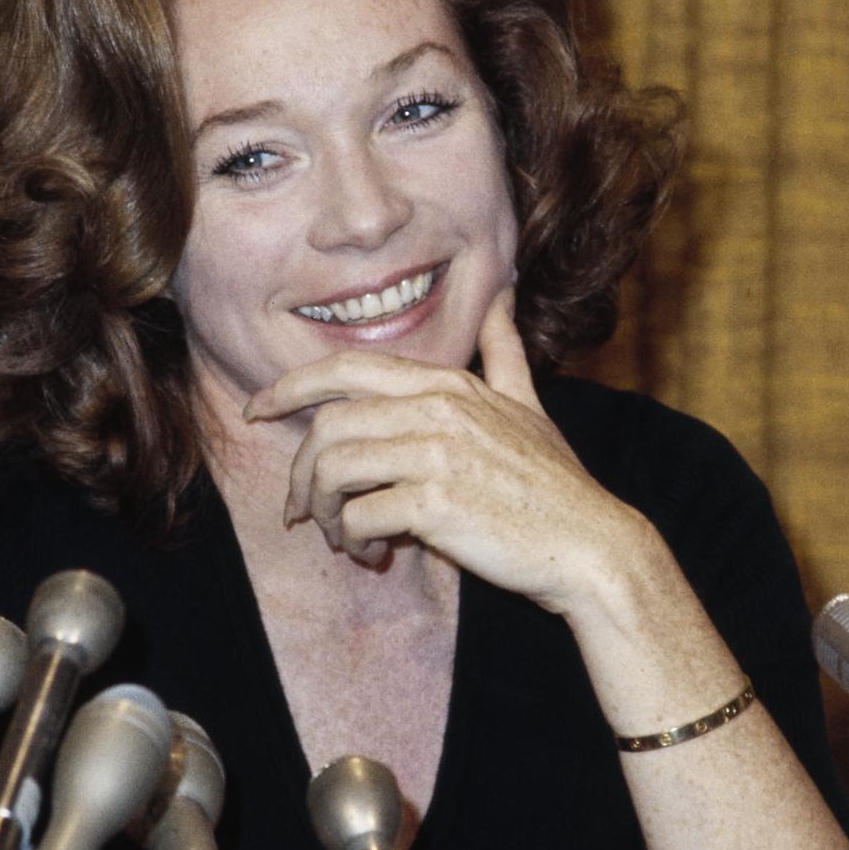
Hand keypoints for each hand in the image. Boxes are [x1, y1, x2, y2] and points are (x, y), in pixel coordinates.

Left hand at [244, 290, 653, 612]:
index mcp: (448, 384)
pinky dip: (354, 540)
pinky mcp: (435, 505)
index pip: (347, 369)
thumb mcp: (530, 403)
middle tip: (302, 510)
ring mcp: (436, 455)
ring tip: (343, 538)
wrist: (590, 546)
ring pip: (335, 470)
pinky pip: (360, 516)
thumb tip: (503, 293)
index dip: (290, 387)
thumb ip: (504, 351)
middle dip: (301, 472)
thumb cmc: (555, 483)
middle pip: (328, 425)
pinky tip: (375, 555)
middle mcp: (438, 409)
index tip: (258, 410)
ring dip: (325, 512)